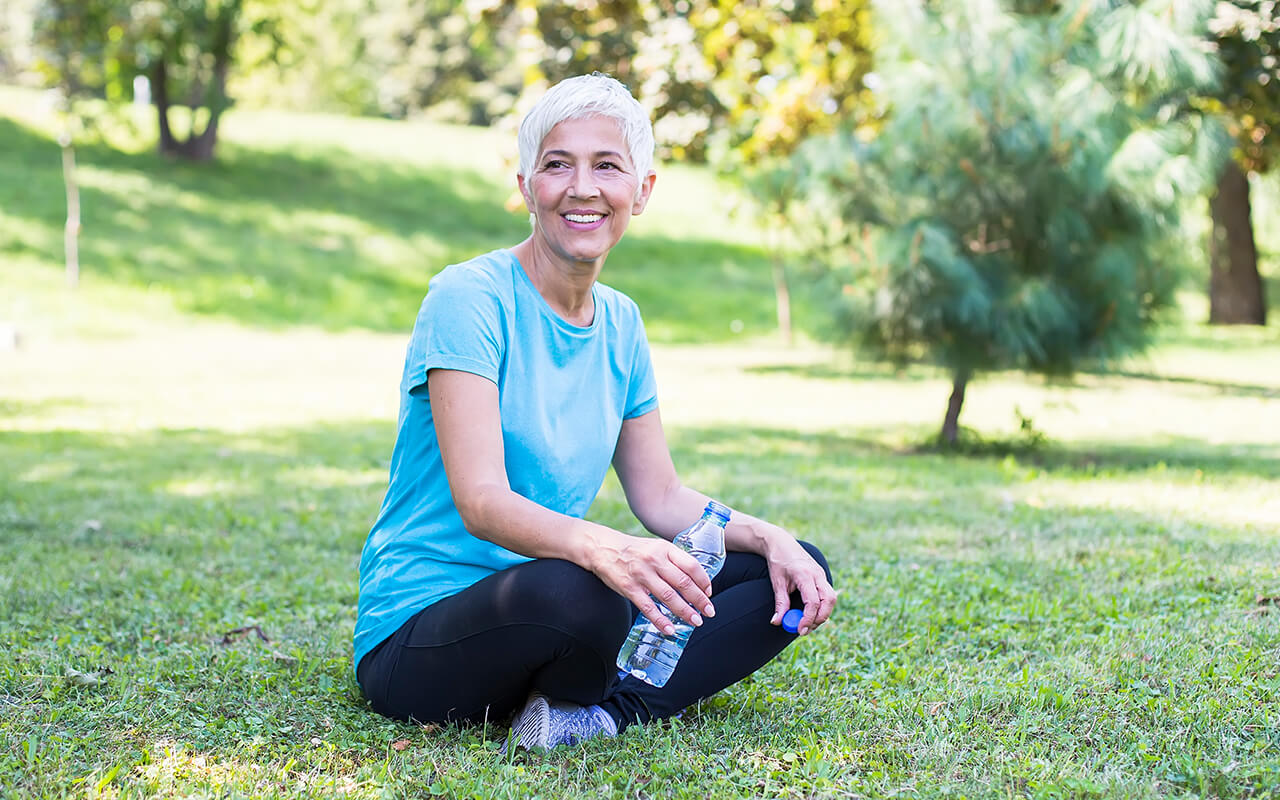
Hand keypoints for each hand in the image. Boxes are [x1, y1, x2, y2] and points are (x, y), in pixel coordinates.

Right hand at [588, 529, 714, 634]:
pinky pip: (648, 607)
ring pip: (669, 596)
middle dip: (699, 600)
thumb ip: (673, 561)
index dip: (704, 581)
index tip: (709, 593)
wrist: (603, 548)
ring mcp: (642, 574)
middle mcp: (655, 560)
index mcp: (665, 548)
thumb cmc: (634, 550)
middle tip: (709, 611)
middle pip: (683, 582)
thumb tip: (695, 582)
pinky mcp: (629, 588)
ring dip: (685, 611)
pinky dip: (660, 620)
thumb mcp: (656, 547)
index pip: (691, 565)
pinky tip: (670, 629)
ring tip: (695, 621)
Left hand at [763, 533, 836, 635]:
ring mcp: (821, 574)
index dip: (808, 618)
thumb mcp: (776, 582)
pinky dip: (821, 606)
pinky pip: (827, 594)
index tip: (800, 630)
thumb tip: (777, 622)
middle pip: (829, 600)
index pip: (813, 601)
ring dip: (822, 613)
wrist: (781, 543)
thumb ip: (780, 603)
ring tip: (806, 622)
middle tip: (806, 629)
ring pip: (831, 598)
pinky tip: (809, 612)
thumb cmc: (778, 562)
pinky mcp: (822, 576)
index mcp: (804, 574)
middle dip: (820, 618)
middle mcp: (817, 573)